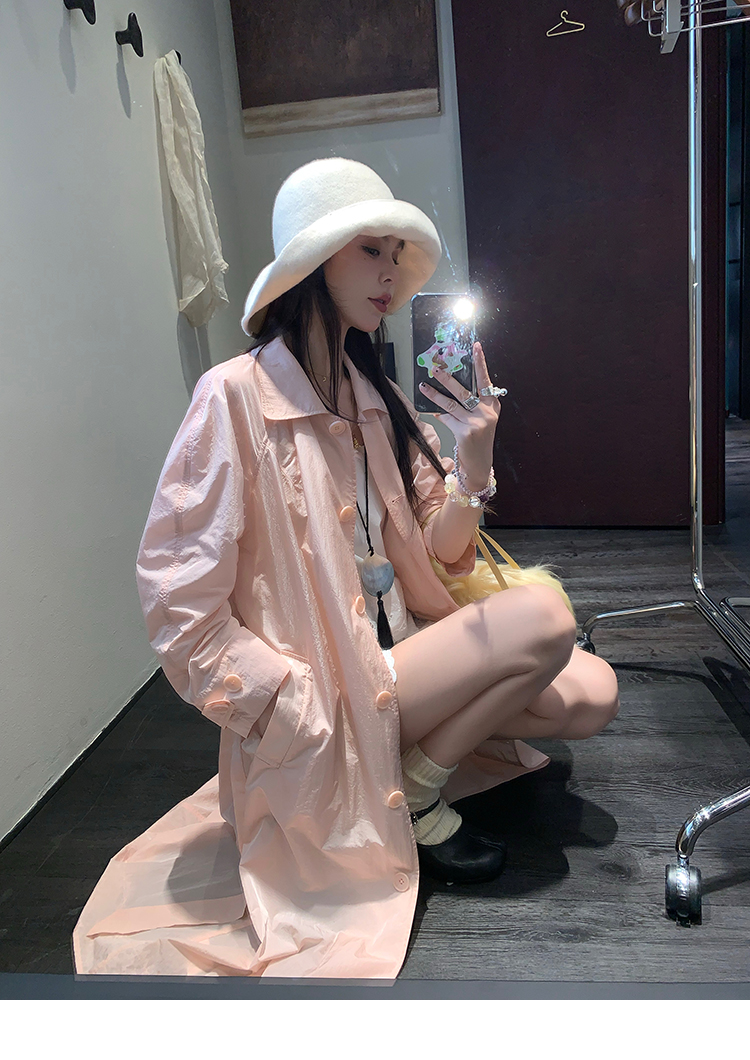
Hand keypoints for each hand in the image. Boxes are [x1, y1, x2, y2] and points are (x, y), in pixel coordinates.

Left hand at [418, 342, 500, 489]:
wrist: (479, 463)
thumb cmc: (478, 438)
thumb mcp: (481, 418)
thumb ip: (472, 403)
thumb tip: (447, 385)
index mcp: (492, 405)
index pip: (485, 380)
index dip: (480, 362)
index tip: (475, 346)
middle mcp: (486, 412)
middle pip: (463, 390)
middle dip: (447, 378)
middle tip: (435, 367)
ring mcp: (476, 423)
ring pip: (450, 404)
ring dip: (434, 394)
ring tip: (423, 385)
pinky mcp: (464, 432)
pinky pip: (446, 418)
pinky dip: (438, 414)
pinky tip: (429, 409)